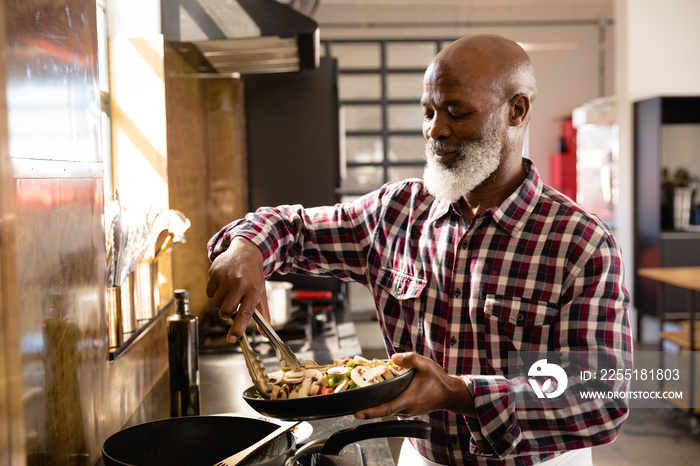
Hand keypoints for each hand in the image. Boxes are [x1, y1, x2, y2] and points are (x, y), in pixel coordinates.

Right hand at [206, 237, 269, 342]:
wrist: (246, 252)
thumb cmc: (253, 276)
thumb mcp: (261, 293)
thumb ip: (263, 314)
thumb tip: (264, 333)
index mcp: (253, 290)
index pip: (245, 314)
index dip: (238, 328)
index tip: (232, 339)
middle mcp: (239, 283)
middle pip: (226, 311)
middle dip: (227, 313)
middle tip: (233, 305)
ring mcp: (225, 277)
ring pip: (216, 303)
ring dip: (221, 302)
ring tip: (230, 291)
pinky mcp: (214, 272)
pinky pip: (209, 293)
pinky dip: (214, 292)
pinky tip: (223, 284)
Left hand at [354, 352, 475, 418]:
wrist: (450, 394)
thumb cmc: (438, 381)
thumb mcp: (426, 364)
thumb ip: (409, 359)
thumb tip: (393, 357)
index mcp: (409, 399)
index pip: (386, 408)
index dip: (370, 411)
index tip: (357, 412)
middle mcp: (406, 410)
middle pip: (382, 409)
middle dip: (367, 405)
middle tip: (352, 399)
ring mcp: (406, 413)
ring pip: (387, 408)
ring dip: (376, 402)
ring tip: (363, 394)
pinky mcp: (407, 412)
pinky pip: (392, 408)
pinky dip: (384, 402)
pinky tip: (380, 393)